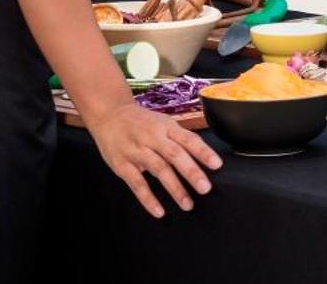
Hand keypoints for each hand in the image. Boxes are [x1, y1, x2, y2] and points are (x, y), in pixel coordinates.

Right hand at [88, 100, 221, 217]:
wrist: (109, 114)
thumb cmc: (142, 122)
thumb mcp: (163, 123)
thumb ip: (180, 139)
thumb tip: (204, 156)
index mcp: (166, 127)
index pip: (187, 138)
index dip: (203, 151)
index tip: (217, 165)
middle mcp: (152, 137)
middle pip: (174, 154)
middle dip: (191, 172)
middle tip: (205, 188)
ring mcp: (136, 150)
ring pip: (158, 169)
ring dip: (174, 188)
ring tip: (187, 204)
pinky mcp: (122, 165)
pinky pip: (136, 184)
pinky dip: (148, 198)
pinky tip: (159, 211)